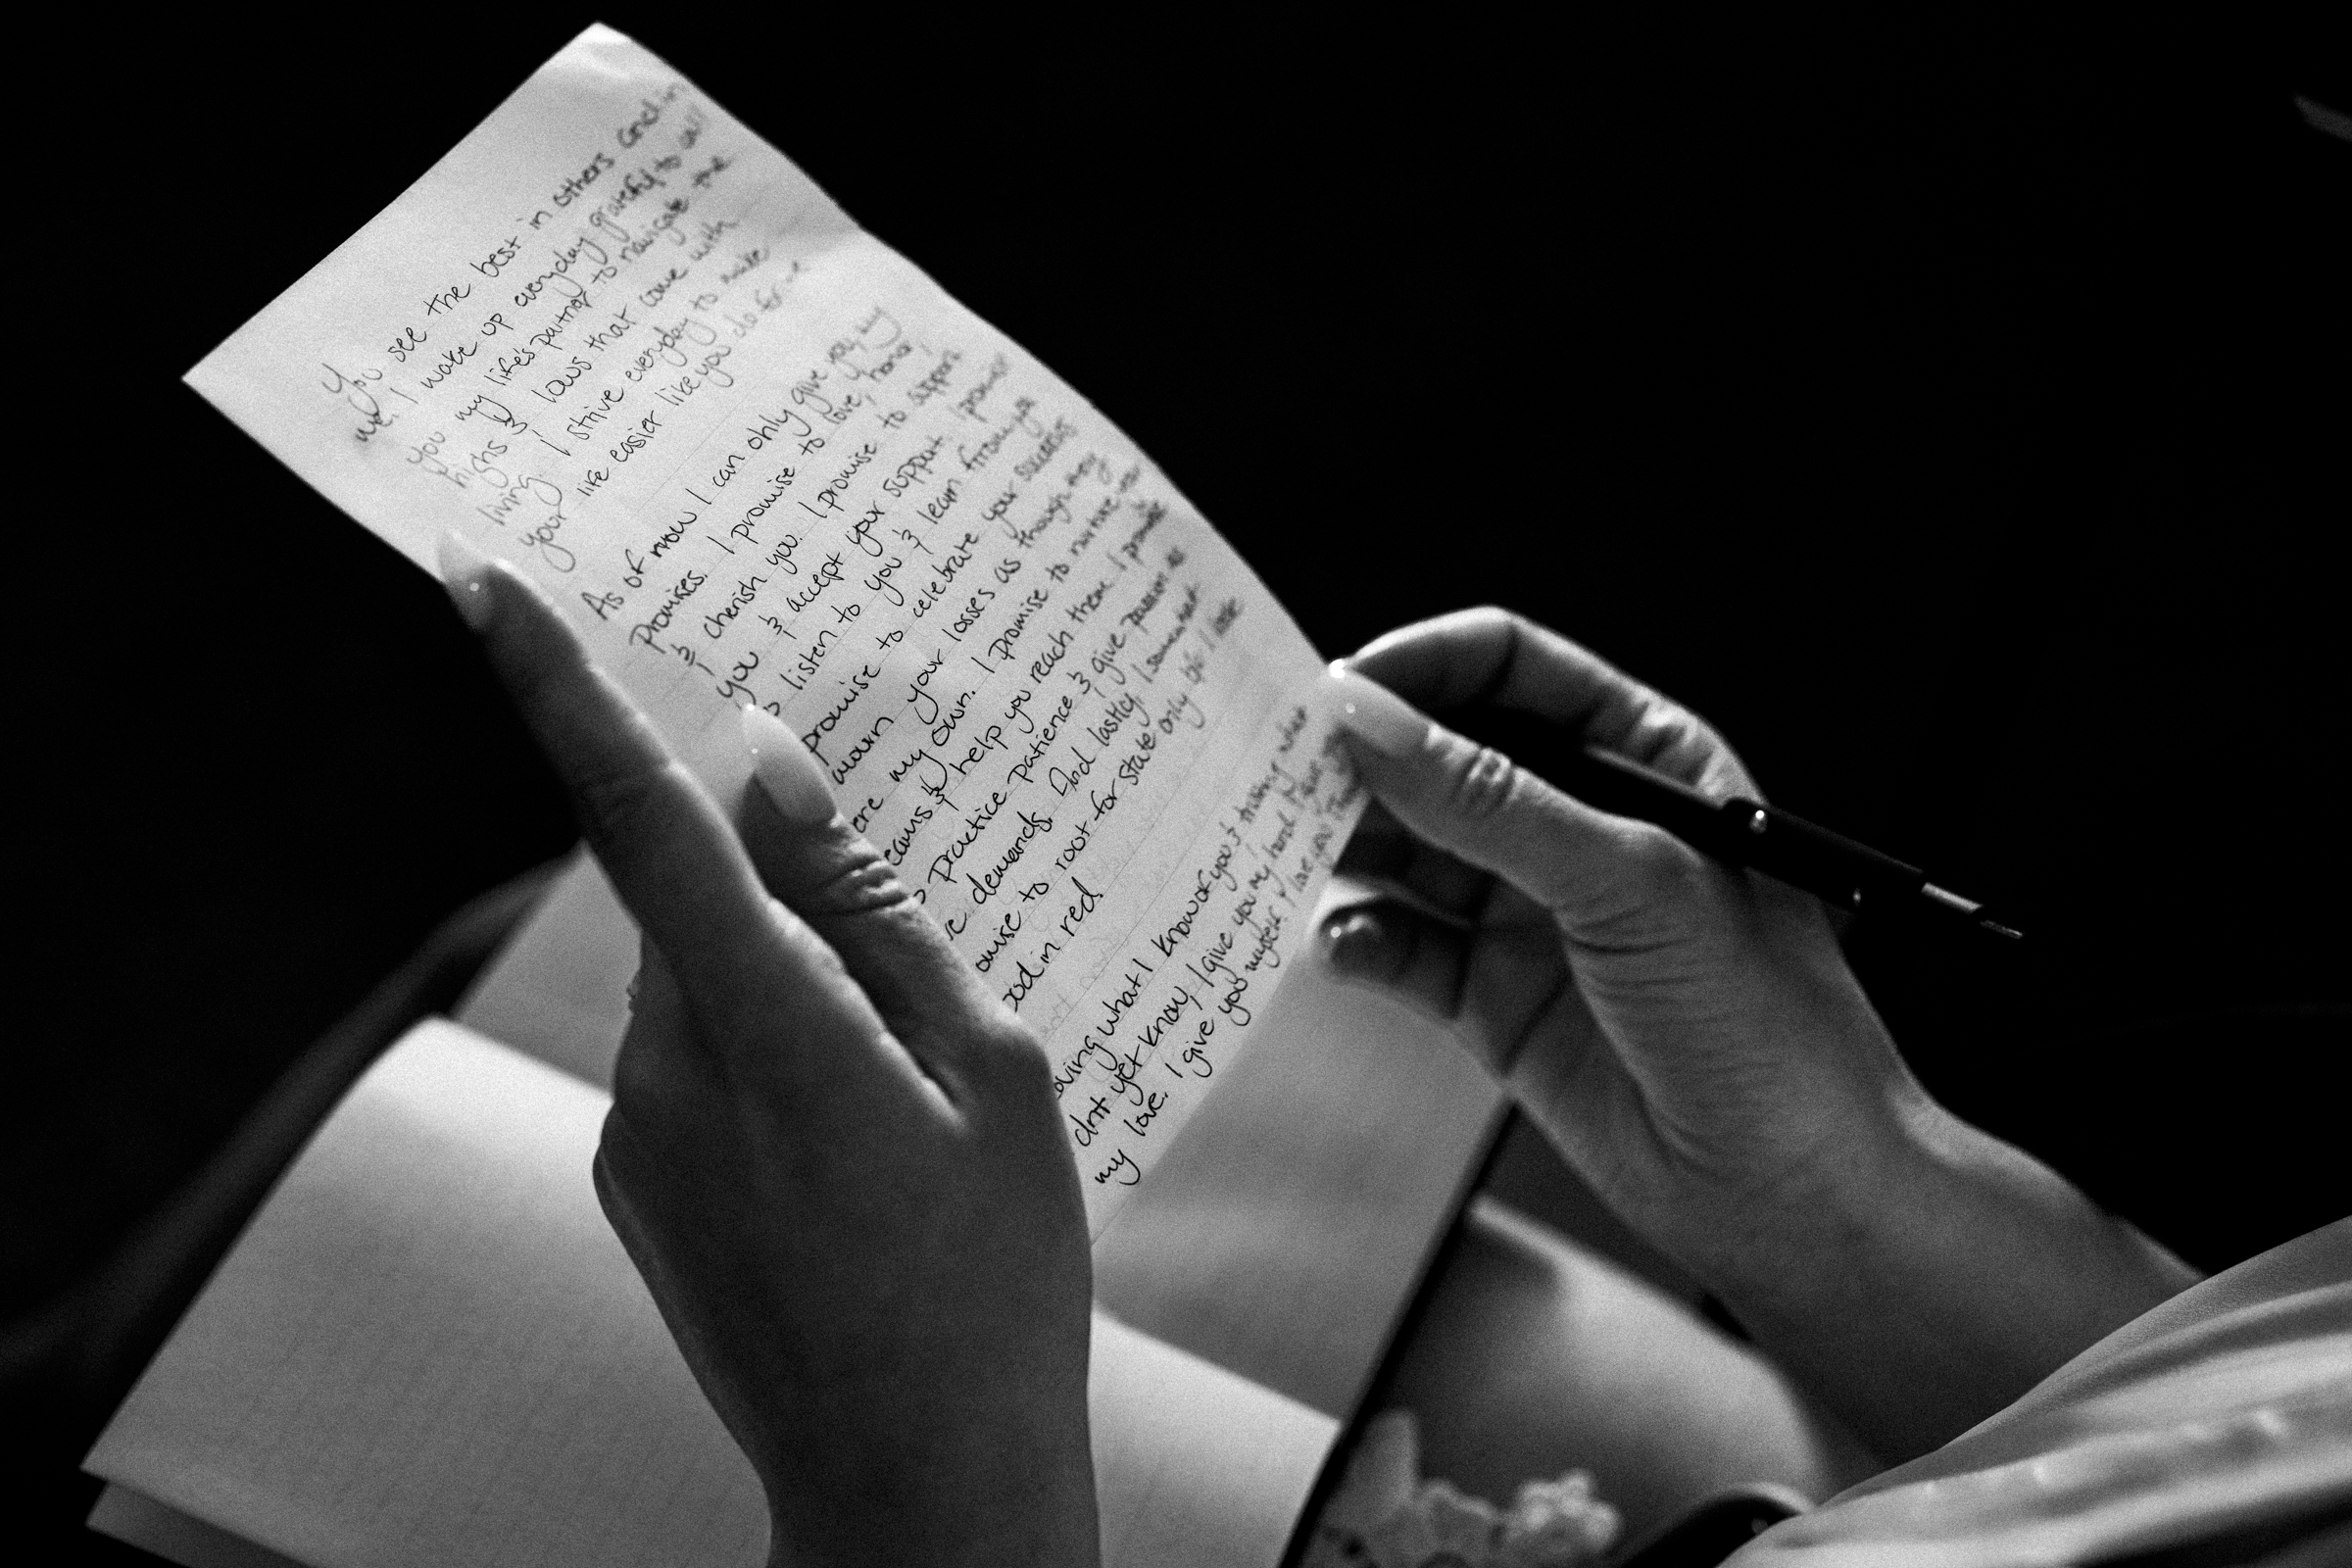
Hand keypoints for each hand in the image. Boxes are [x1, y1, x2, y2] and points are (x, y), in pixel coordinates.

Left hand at [440, 537, 1097, 1566]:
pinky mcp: (640, 1186)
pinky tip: (861, 1140)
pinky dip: (765, 1049)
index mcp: (769, 1031)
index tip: (485, 581)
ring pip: (700, 980)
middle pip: (695, 897)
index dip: (560, 690)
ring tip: (910, 1089)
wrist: (918, 1487)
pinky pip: (693, 1058)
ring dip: (786, 979)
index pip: (641, 821)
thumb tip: (776, 783)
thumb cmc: (989, 1288)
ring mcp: (641, 1139)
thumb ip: (871, 913)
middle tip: (904, 943)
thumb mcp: (991, 1071)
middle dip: (778, 876)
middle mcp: (668, 1074)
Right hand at [1323, 607, 1915, 1265]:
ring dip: (1345, 854)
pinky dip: (1357, 938)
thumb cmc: (1766, 1021)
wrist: (1793, 1192)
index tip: (1337, 692)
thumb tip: (1372, 722)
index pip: (1508, 670)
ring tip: (1297, 865)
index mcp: (1638, 758)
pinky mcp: (1491, 999)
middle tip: (1278, 775)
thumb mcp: (1631, 881)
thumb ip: (1490, 801)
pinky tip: (1343, 947)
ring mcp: (1529, 912)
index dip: (1421, 669)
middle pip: (1438, 756)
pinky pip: (1399, 946)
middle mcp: (1576, 825)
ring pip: (1405, 852)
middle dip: (1360, 763)